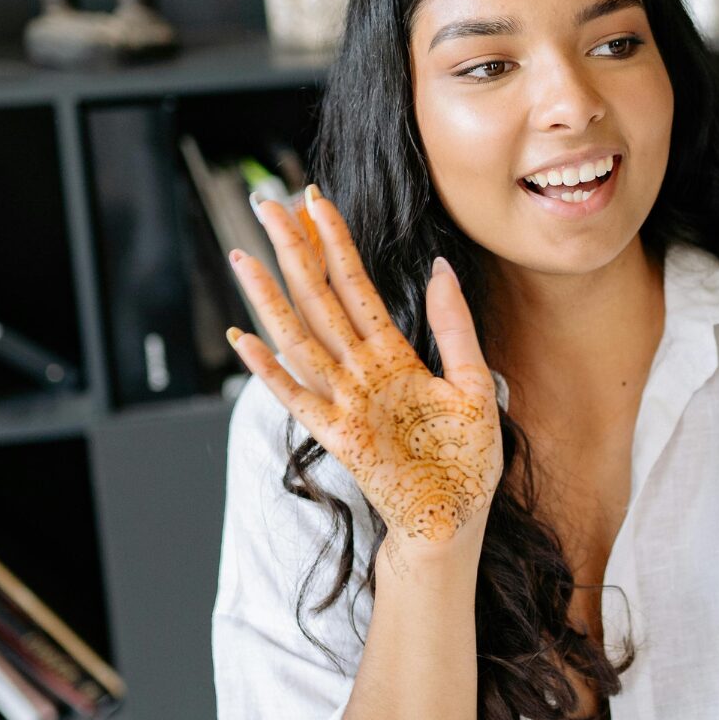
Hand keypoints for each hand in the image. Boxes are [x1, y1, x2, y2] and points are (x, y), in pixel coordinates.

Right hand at [225, 185, 502, 554]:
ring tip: (245, 255)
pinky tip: (244, 338)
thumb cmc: (466, 461)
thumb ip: (455, 327)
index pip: (357, 286)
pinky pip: (297, 396)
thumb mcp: (474, 383)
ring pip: (301, 336)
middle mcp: (363, 371)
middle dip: (295, 250)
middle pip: (321, 298)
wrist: (456, 519)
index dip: (336, 243)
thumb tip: (441, 268)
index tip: (316, 200)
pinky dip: (269, 369)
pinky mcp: (338, 435)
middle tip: (269, 202)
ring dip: (271, 297)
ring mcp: (346, 401)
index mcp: (394, 355)